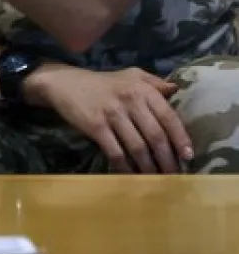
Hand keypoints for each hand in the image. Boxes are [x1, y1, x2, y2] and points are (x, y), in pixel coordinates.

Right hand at [26, 63, 192, 173]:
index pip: (169, 116)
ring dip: (149, 166)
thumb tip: (177, 91)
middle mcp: (129, 100)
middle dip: (167, 159)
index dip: (180, 138)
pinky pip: (115, 152)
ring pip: (137, 147)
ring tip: (156, 178)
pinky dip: (125, 167)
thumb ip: (154, 83)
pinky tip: (131, 175)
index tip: (188, 156)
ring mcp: (111, 114)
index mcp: (141, 88)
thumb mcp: (130, 75)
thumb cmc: (103, 83)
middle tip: (174, 174)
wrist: (64, 83)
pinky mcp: (95, 127)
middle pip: (155, 135)